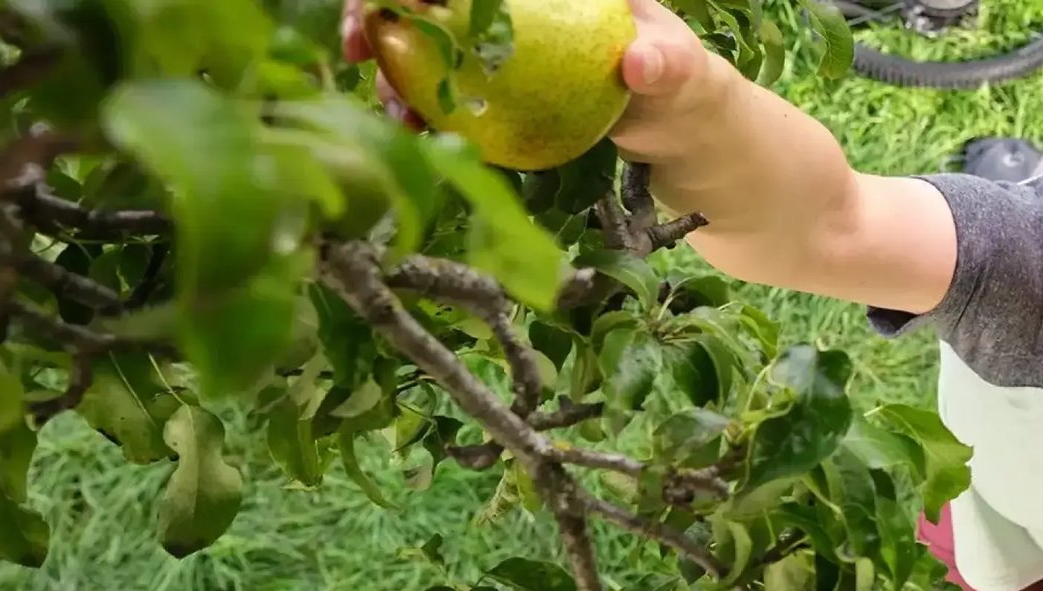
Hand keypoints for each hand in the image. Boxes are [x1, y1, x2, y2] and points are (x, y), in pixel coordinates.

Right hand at [341, 0, 721, 161]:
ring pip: (426, 37)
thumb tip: (638, 64)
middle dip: (379, 9)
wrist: (682, 127)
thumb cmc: (686, 84)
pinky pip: (444, 84)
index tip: (403, 3)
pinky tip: (405, 127)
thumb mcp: (686, 73)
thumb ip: (668, 64)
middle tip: (357, 45)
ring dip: (390, 62)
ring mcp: (500, 40)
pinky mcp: (494, 82)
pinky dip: (417, 100)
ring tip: (385, 102)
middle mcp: (517, 5)